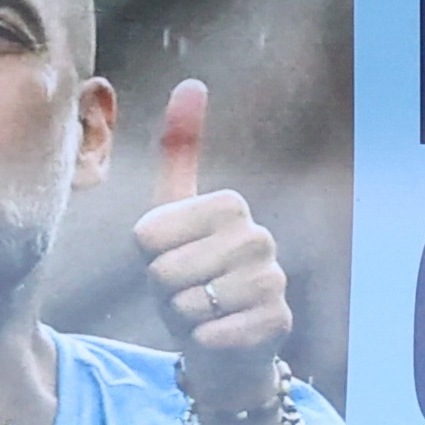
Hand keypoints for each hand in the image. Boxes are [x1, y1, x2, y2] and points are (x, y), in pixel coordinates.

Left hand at [133, 78, 291, 399]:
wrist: (221, 342)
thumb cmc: (189, 274)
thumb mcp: (171, 212)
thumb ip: (178, 151)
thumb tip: (192, 82)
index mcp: (229, 204)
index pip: (147, 234)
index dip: (145, 257)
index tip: (169, 258)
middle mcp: (258, 236)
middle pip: (166, 271)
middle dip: (164, 291)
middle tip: (186, 291)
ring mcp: (273, 279)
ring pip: (190, 303)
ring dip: (184, 317)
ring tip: (203, 312)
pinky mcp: (278, 321)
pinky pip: (215, 333)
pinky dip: (204, 341)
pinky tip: (219, 335)